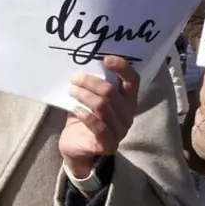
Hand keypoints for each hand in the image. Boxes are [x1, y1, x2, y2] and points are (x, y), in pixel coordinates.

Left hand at [62, 55, 139, 173]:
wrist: (75, 146)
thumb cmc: (83, 117)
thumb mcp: (89, 97)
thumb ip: (92, 84)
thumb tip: (81, 62)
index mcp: (127, 100)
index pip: (133, 80)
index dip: (122, 68)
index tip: (105, 59)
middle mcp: (128, 115)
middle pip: (111, 92)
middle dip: (90, 82)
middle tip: (74, 78)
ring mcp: (120, 131)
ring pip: (103, 107)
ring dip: (84, 96)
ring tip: (71, 91)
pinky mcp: (108, 144)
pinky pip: (98, 127)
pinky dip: (85, 115)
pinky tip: (75, 109)